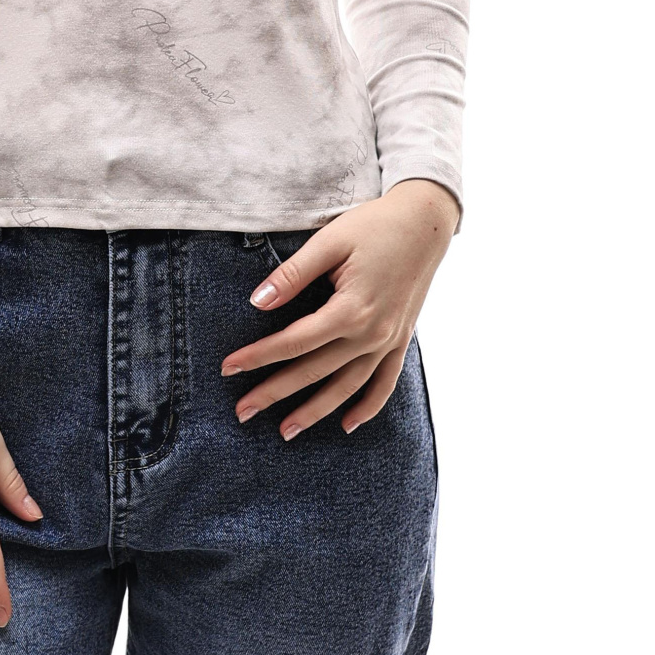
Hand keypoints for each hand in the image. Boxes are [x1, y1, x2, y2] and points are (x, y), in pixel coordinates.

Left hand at [220, 179, 456, 436]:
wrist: (427, 223)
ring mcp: (389, 340)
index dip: (259, 356)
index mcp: (351, 309)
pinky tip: (348, 425)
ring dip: (316, 411)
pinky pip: (385, 382)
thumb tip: (257, 303)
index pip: (294, 342)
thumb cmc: (374, 226)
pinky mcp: (401, 339)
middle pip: (315, 371)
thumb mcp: (329, 241)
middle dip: (275, 393)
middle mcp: (372, 333)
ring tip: (286, 432)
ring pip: (347, 387)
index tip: (228, 368)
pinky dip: (368, 406)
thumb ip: (292, 275)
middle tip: (242, 412)